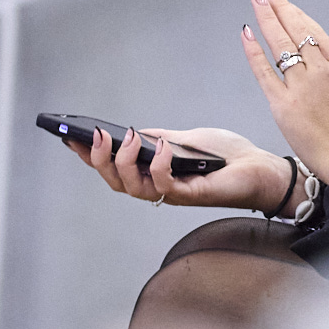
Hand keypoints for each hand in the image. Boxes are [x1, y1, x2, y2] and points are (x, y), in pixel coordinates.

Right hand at [68, 123, 291, 214]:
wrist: (260, 167)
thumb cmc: (227, 156)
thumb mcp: (185, 139)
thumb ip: (159, 139)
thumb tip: (130, 133)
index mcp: (153, 174)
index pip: (113, 169)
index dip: (89, 157)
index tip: (68, 137)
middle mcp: (158, 189)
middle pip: (116, 183)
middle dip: (99, 160)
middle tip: (96, 136)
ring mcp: (174, 194)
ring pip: (134, 189)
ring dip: (125, 161)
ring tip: (128, 136)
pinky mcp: (192, 196)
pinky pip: (166, 187)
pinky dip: (159, 166)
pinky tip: (162, 146)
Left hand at [242, 0, 328, 182]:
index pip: (314, 31)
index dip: (296, 13)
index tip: (284, 0)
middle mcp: (320, 71)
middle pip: (294, 31)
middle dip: (278, 7)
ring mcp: (300, 86)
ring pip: (279, 44)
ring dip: (265, 19)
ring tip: (256, 1)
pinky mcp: (283, 105)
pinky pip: (264, 72)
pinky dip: (253, 52)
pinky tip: (246, 33)